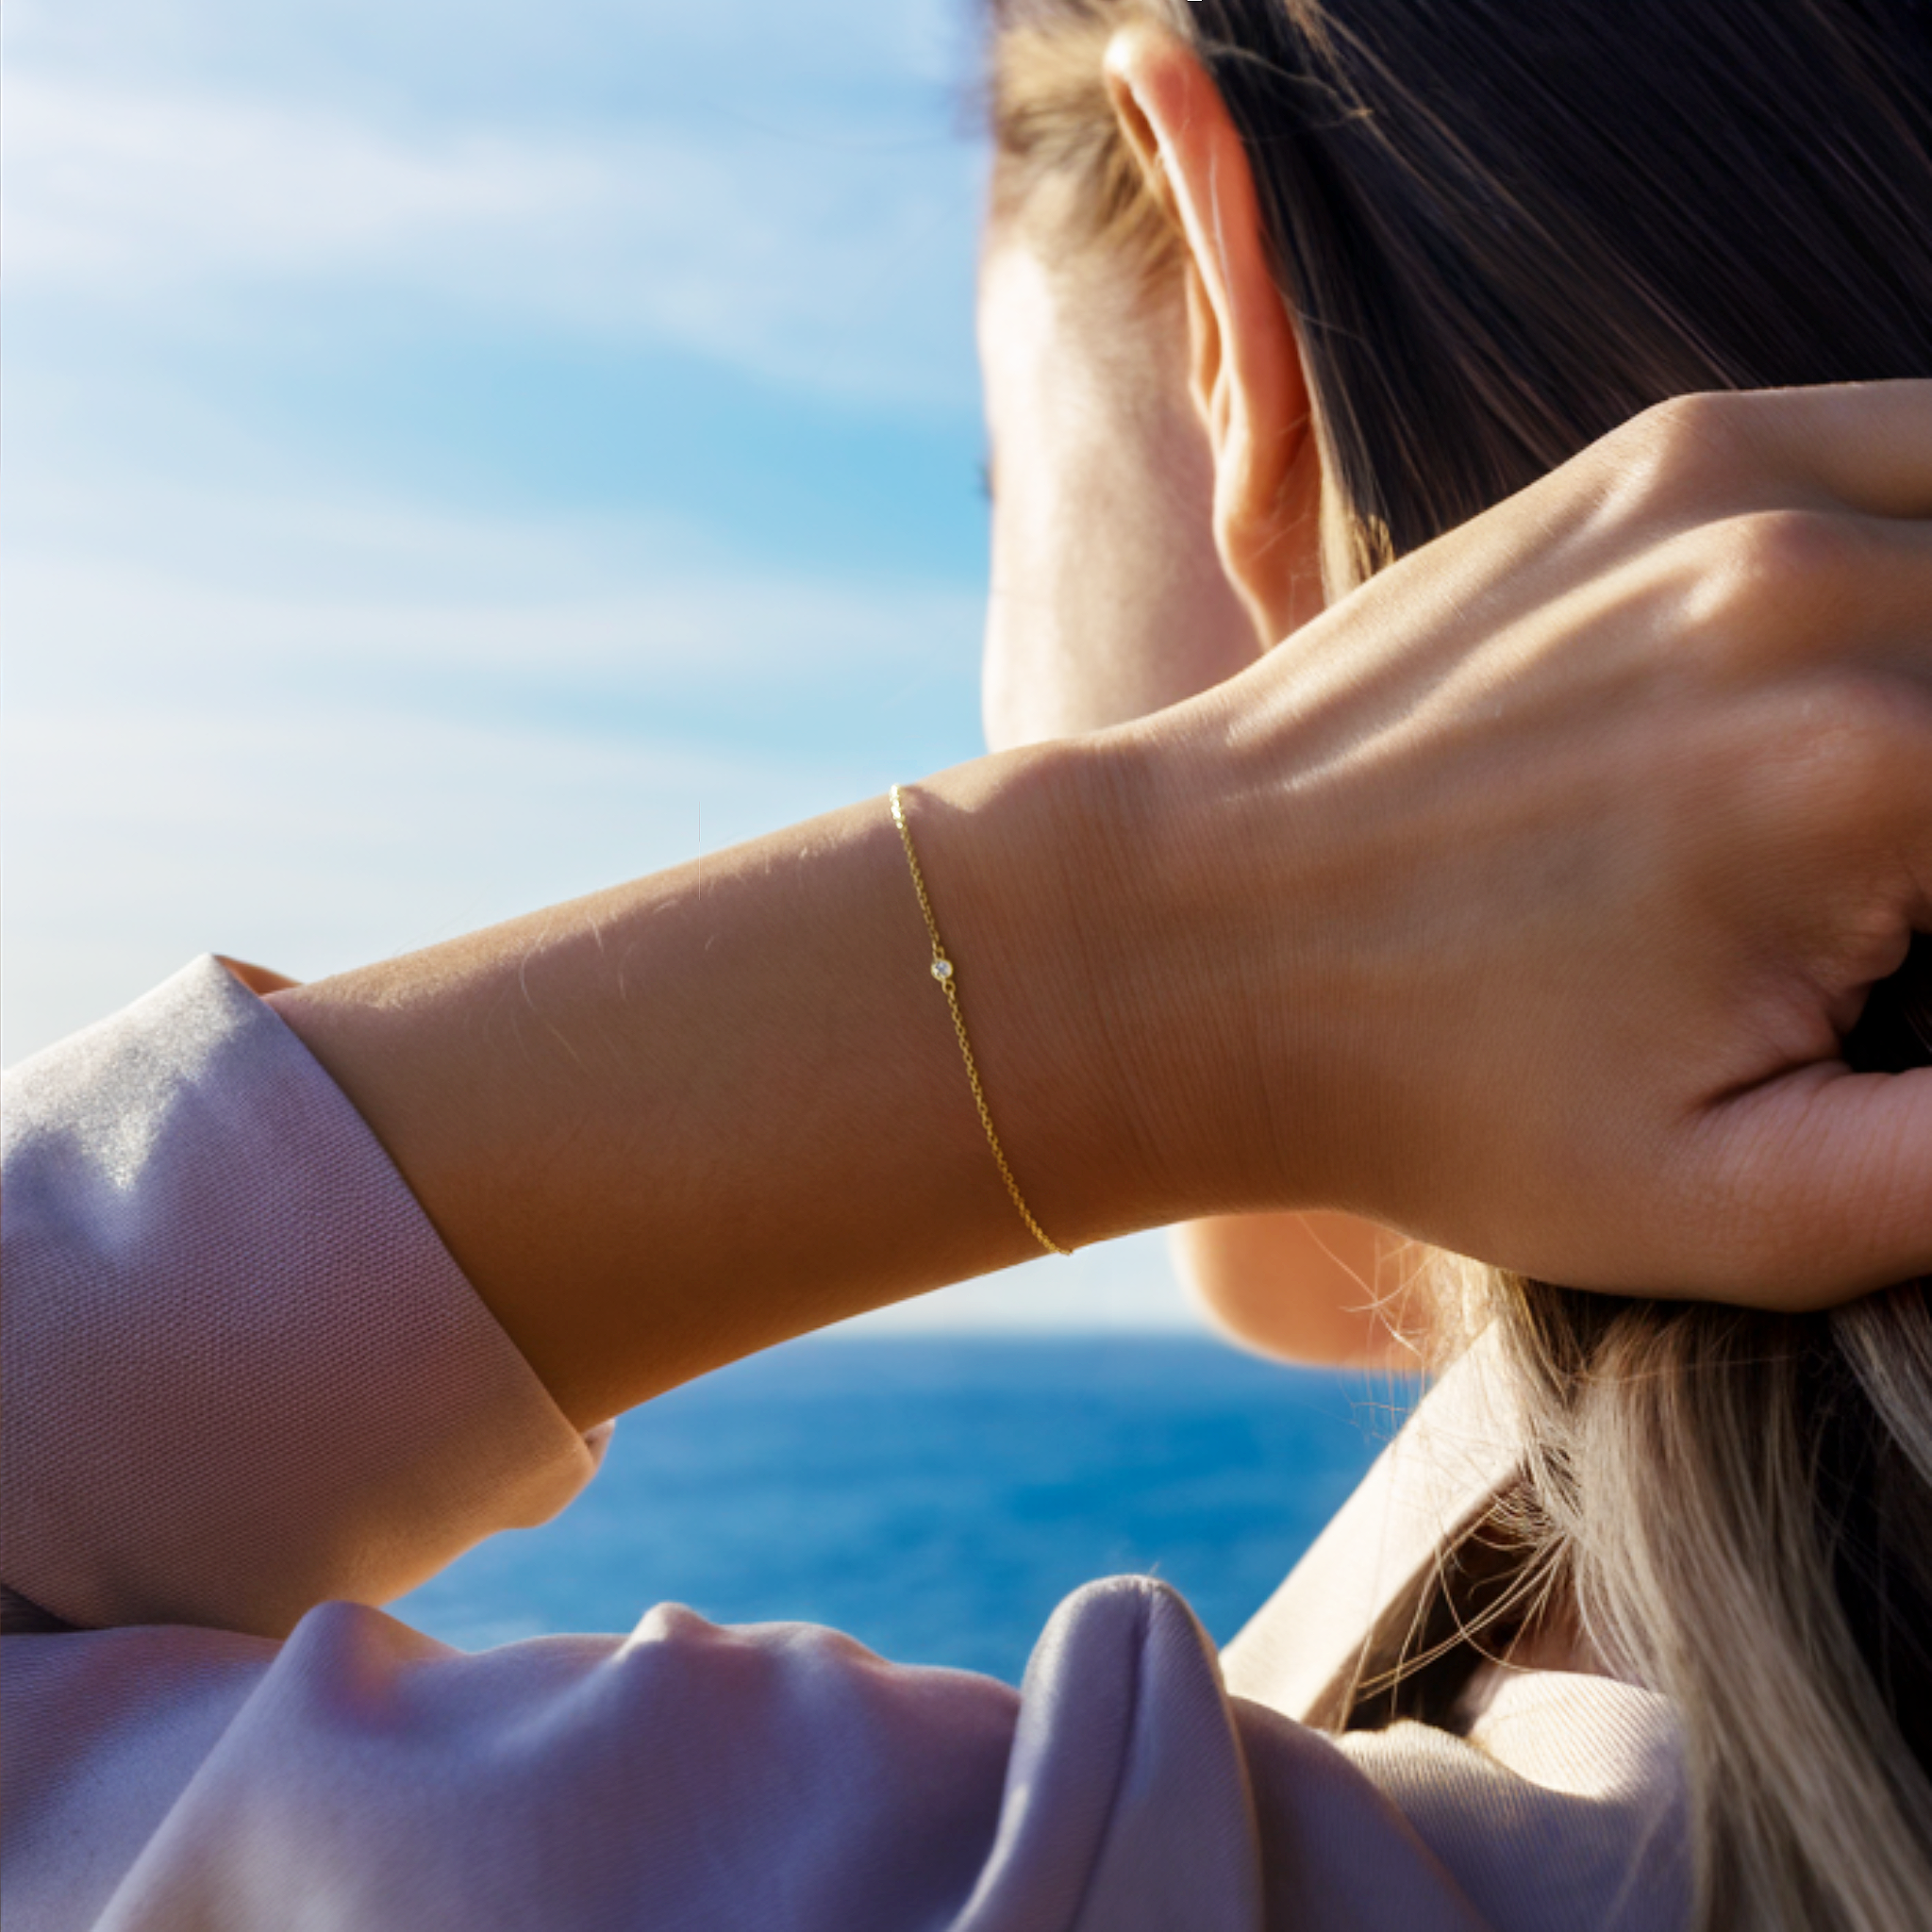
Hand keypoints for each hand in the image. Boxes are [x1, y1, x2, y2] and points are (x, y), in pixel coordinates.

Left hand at [1079, 383, 1931, 1306]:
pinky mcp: (1665, 453)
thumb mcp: (1727, 1204)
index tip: (1927, 952)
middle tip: (1908, 899)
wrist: (1187, 934)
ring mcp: (1732, 487)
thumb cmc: (1429, 1091)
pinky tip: (1899, 655)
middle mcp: (1814, 585)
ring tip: (1903, 815)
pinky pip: (1914, 437)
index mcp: (1871, 769)